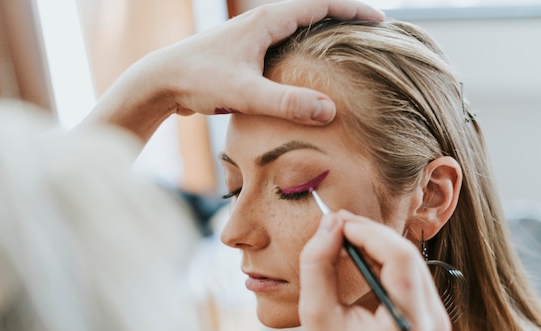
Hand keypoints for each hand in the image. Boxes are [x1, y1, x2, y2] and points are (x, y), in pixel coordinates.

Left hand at [81, 0, 383, 140]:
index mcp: (266, 22)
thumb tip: (330, 110)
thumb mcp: (245, 93)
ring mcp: (251, 37)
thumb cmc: (198, 80)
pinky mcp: (244, 53)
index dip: (352, 10)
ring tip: (346, 50)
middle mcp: (261, 23)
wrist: (160, 81)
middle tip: (370, 33)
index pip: (319, 4)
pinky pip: (283, 45)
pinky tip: (308, 72)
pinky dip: (304, 50)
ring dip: (323, 34)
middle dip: (343, 18)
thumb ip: (286, 102)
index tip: (380, 20)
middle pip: (311, 11)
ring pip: (297, 28)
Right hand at [299, 211, 451, 330]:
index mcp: (410, 325)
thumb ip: (318, 267)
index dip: (369, 232)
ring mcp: (438, 315)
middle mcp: (433, 318)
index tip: (337, 223)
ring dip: (376, 241)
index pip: (400, 259)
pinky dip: (384, 255)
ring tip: (343, 234)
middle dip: (370, 232)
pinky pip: (410, 270)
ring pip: (410, 258)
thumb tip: (329, 224)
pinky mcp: (432, 311)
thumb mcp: (316, 316)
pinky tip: (359, 250)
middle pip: (408, 254)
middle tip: (336, 223)